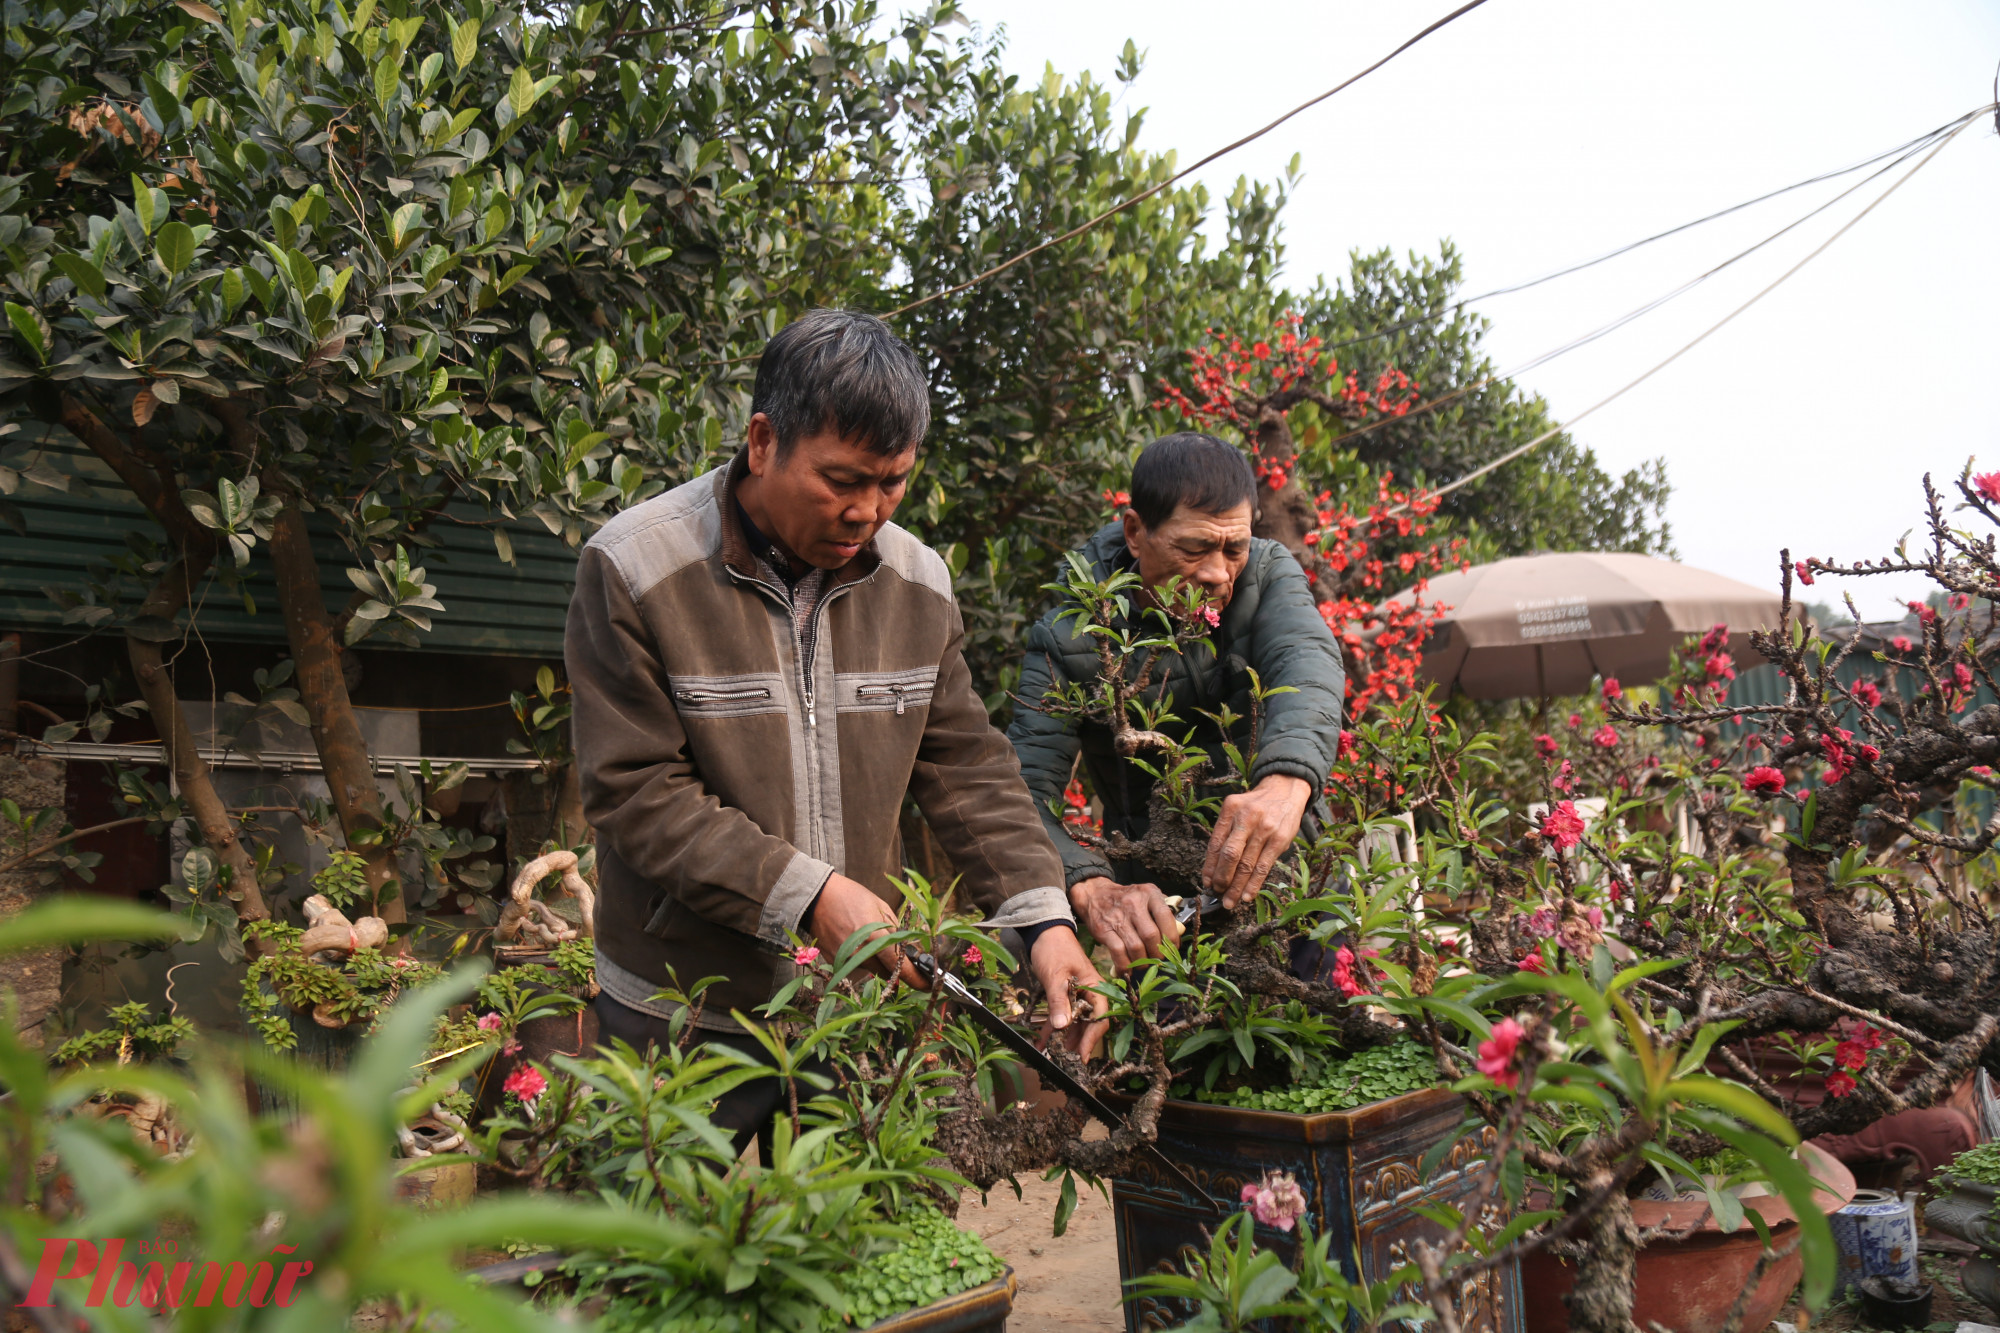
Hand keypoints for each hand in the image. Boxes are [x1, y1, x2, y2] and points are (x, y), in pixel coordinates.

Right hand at [808, 873, 923, 986]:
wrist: (816, 897)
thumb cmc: (851, 896)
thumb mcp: (880, 907)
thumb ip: (895, 930)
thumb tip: (906, 950)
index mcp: (873, 937)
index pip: (899, 965)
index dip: (915, 978)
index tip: (927, 985)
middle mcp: (859, 953)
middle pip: (886, 971)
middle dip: (895, 967)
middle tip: (898, 954)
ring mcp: (845, 960)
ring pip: (870, 969)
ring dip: (877, 961)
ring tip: (870, 938)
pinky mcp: (834, 962)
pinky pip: (855, 966)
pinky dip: (861, 958)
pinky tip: (856, 940)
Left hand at [1030, 926, 1107, 1060]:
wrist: (1043, 931)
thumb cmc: (1054, 949)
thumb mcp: (1055, 976)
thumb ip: (1059, 1002)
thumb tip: (1061, 1027)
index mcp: (1096, 987)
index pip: (1100, 1018)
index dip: (1092, 1039)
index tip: (1082, 1056)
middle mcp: (1090, 993)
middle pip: (1089, 1024)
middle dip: (1079, 1042)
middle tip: (1069, 1060)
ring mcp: (1078, 995)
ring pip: (1075, 1022)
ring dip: (1066, 1038)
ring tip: (1057, 1054)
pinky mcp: (1065, 995)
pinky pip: (1062, 1015)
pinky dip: (1053, 1028)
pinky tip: (1042, 1041)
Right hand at [1070, 876, 1181, 972]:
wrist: (1095, 894)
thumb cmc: (1127, 899)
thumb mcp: (1146, 896)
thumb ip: (1163, 911)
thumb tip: (1180, 931)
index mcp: (1149, 893)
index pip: (1166, 917)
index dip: (1172, 937)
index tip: (1173, 948)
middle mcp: (1134, 903)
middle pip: (1151, 936)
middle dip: (1157, 953)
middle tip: (1157, 958)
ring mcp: (1118, 917)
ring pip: (1136, 947)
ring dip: (1142, 961)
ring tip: (1143, 964)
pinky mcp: (1104, 930)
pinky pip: (1119, 953)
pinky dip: (1125, 965)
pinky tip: (1128, 969)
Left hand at [1202, 774, 1312, 907]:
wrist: (1285, 789)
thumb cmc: (1256, 804)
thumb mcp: (1237, 808)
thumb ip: (1226, 831)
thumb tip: (1213, 865)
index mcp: (1230, 810)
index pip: (1215, 843)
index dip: (1209, 866)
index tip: (1206, 882)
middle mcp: (1246, 818)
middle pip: (1230, 855)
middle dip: (1221, 878)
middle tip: (1217, 894)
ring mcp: (1264, 829)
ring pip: (1247, 865)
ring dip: (1236, 887)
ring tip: (1230, 902)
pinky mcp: (1280, 840)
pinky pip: (1264, 867)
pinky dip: (1254, 884)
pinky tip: (1247, 896)